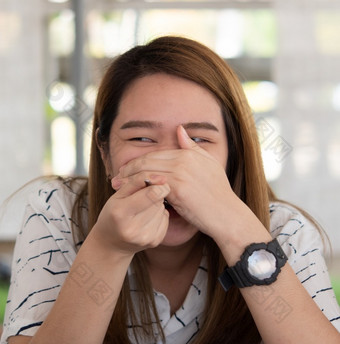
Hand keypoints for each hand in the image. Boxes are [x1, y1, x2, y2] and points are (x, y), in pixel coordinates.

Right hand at [93, 177, 169, 254]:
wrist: (111, 243)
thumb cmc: (113, 214)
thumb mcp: (117, 195)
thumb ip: (136, 181)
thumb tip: (161, 177)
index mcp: (120, 213)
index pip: (151, 194)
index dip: (158, 185)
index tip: (158, 181)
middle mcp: (133, 228)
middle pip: (158, 201)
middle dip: (154, 194)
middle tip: (142, 198)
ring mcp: (145, 238)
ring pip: (162, 209)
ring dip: (156, 205)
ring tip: (142, 210)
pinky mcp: (154, 242)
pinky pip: (165, 219)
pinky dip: (159, 216)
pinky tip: (147, 219)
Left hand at [116, 125, 235, 239]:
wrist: (227, 214)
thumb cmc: (218, 194)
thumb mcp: (209, 164)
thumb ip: (192, 147)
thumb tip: (179, 129)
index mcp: (188, 153)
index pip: (155, 153)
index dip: (138, 161)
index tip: (126, 170)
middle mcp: (184, 159)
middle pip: (147, 161)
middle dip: (128, 169)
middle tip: (116, 178)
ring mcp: (181, 173)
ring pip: (146, 172)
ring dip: (129, 179)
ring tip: (117, 187)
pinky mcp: (178, 188)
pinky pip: (152, 185)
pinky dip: (140, 188)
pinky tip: (130, 195)